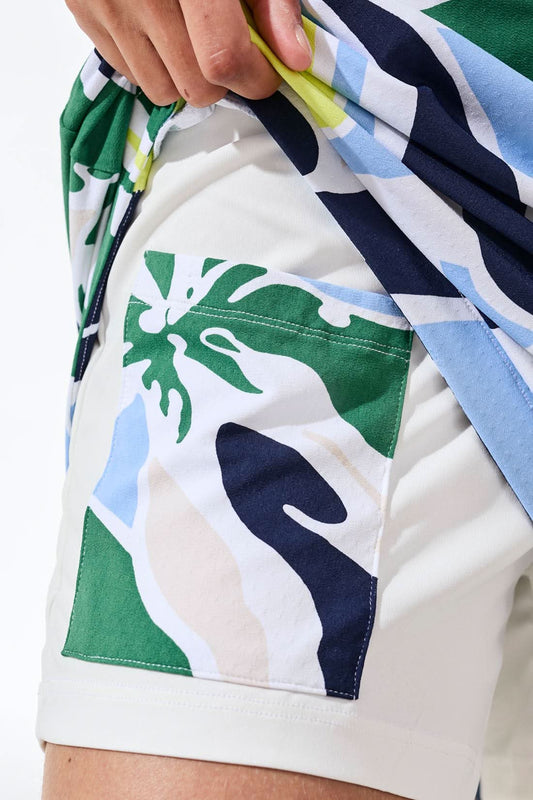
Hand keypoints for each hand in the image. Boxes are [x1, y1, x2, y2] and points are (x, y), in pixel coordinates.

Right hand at [65, 0, 312, 105]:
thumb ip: (274, 0)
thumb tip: (293, 59)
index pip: (222, 56)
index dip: (254, 78)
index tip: (266, 74)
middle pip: (194, 85)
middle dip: (224, 82)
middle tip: (231, 49)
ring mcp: (107, 4)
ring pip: (162, 90)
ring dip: (186, 78)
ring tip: (193, 37)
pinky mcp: (84, 11)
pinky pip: (129, 73)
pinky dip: (153, 64)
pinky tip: (163, 29)